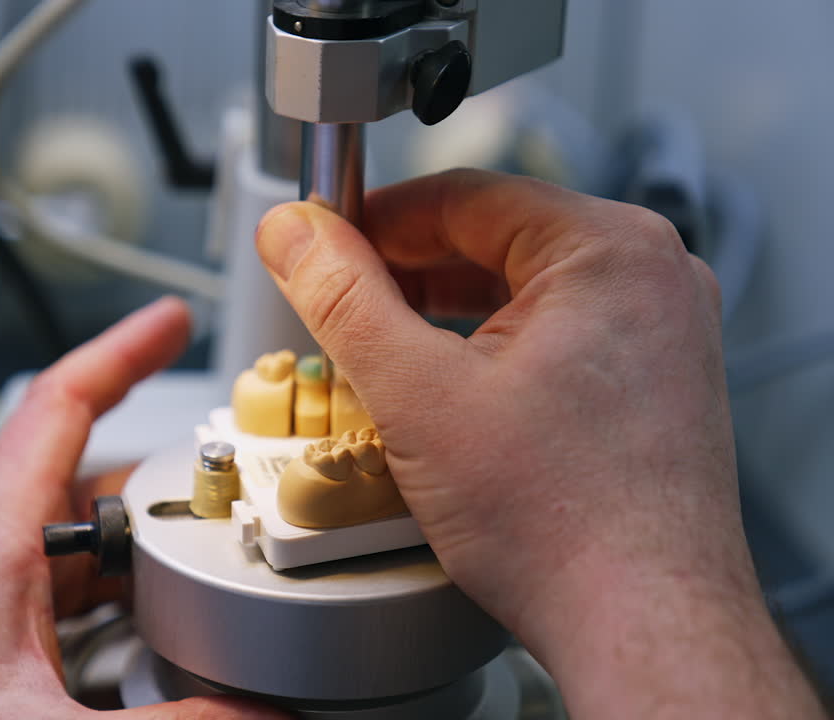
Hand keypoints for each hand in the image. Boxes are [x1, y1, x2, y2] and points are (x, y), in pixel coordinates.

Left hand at [0, 298, 287, 719]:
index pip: (61, 405)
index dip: (122, 350)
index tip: (169, 319)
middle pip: (92, 488)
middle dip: (165, 487)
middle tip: (231, 498)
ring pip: (79, 552)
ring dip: (140, 561)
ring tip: (205, 581)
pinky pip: (60, 602)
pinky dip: (110, 612)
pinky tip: (146, 652)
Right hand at [256, 170, 822, 718]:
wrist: (641, 626)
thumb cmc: (568, 527)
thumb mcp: (418, 393)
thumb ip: (341, 297)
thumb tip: (294, 233)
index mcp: (610, 251)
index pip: (461, 196)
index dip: (372, 219)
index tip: (319, 244)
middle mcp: (651, 280)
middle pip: (491, 240)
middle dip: (403, 273)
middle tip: (336, 304)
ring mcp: (660, 334)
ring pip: (520, 292)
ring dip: (441, 313)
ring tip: (379, 353)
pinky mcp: (652, 384)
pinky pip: (553, 336)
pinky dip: (487, 350)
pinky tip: (443, 389)